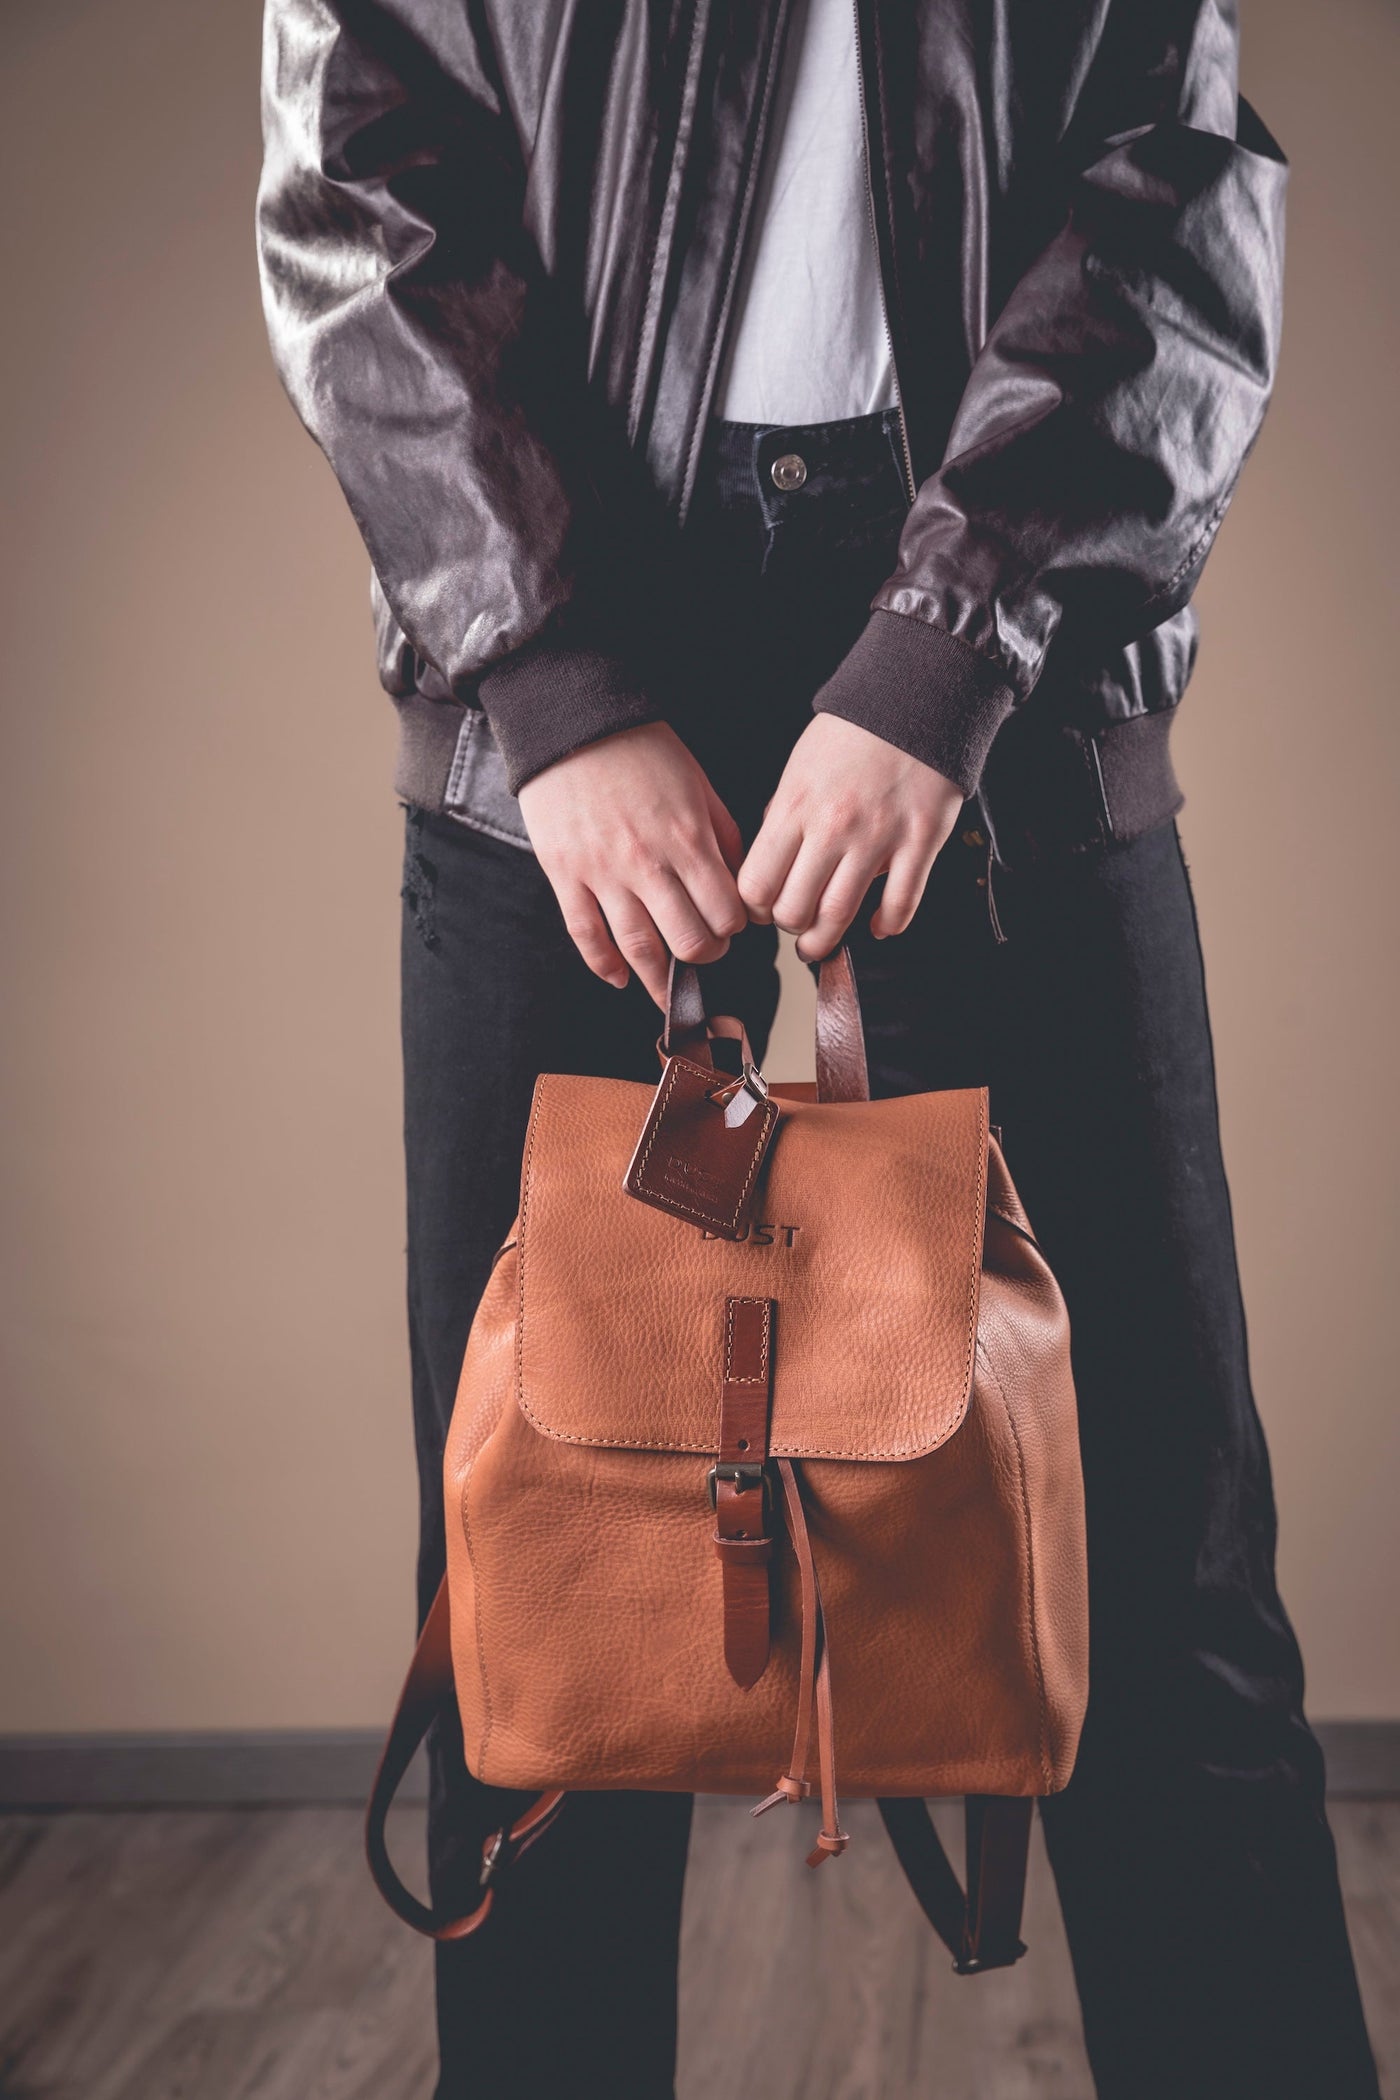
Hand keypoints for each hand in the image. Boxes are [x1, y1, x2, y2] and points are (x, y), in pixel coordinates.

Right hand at [518, 721, 746, 1006]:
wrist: (572, 722)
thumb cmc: (641, 750)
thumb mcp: (698, 785)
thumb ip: (722, 835)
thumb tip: (739, 881)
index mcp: (688, 840)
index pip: (726, 913)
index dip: (734, 927)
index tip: (730, 924)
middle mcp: (648, 864)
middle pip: (688, 941)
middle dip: (705, 956)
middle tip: (705, 951)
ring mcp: (603, 873)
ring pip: (639, 949)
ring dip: (659, 979)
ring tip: (669, 990)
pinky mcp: (565, 875)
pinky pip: (586, 936)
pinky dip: (604, 966)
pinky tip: (619, 979)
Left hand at [738, 714, 963, 960]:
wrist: (915, 700)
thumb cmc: (854, 734)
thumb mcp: (798, 767)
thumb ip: (783, 815)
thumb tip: (772, 857)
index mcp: (794, 808)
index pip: (756, 884)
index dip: (755, 907)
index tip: (763, 909)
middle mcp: (831, 829)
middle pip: (794, 910)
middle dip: (790, 927)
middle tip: (796, 925)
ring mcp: (877, 839)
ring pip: (839, 916)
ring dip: (826, 941)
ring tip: (823, 943)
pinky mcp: (919, 843)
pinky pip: (900, 905)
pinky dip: (886, 926)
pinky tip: (877, 926)